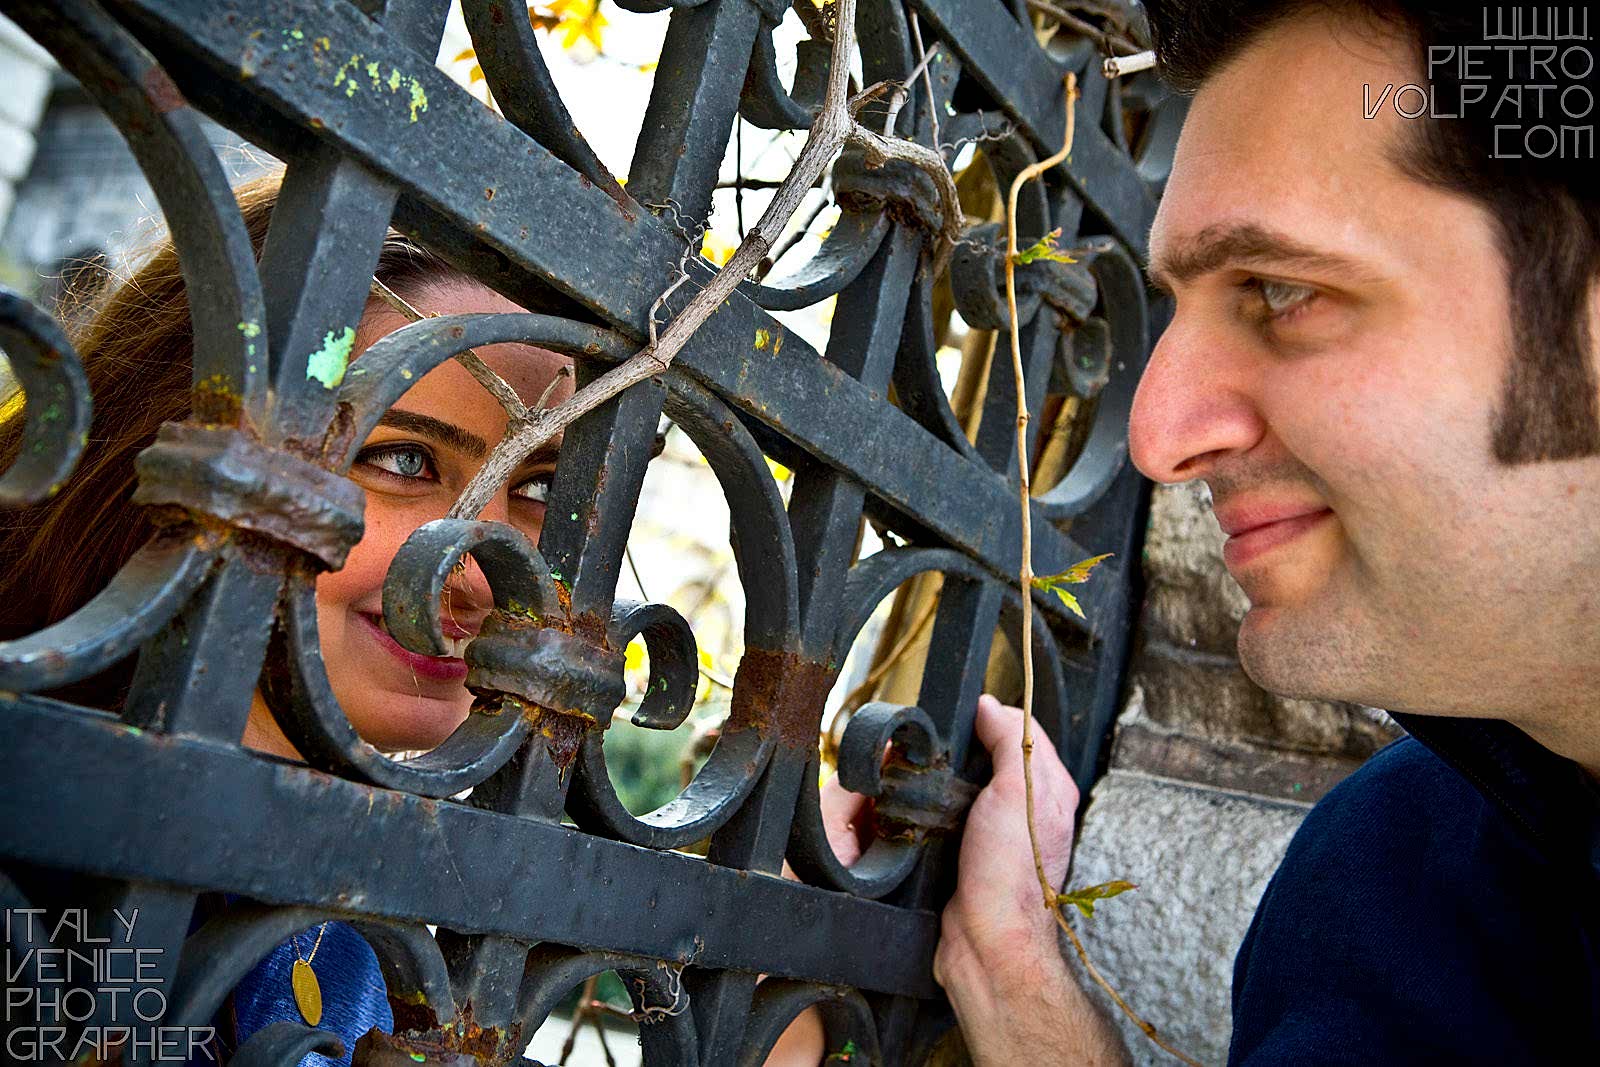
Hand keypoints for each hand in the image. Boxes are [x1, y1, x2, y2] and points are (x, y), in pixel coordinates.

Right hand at [934, 694, 1127, 1064]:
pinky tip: (923, 802)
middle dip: (967, 742)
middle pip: (996, 753)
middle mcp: (1031, 807)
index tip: (962, 711)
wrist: (986, 941)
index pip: (1024, 729)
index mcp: (1053, 788)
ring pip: (970, 782)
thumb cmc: (1009, 874)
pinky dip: (938, 802)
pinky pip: (953, 811)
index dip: (993, 715)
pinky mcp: (972, 851)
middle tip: (939, 740)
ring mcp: (1000, 830)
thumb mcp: (1017, 791)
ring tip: (927, 769)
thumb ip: (1009, 742)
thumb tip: (989, 705)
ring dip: (948, 774)